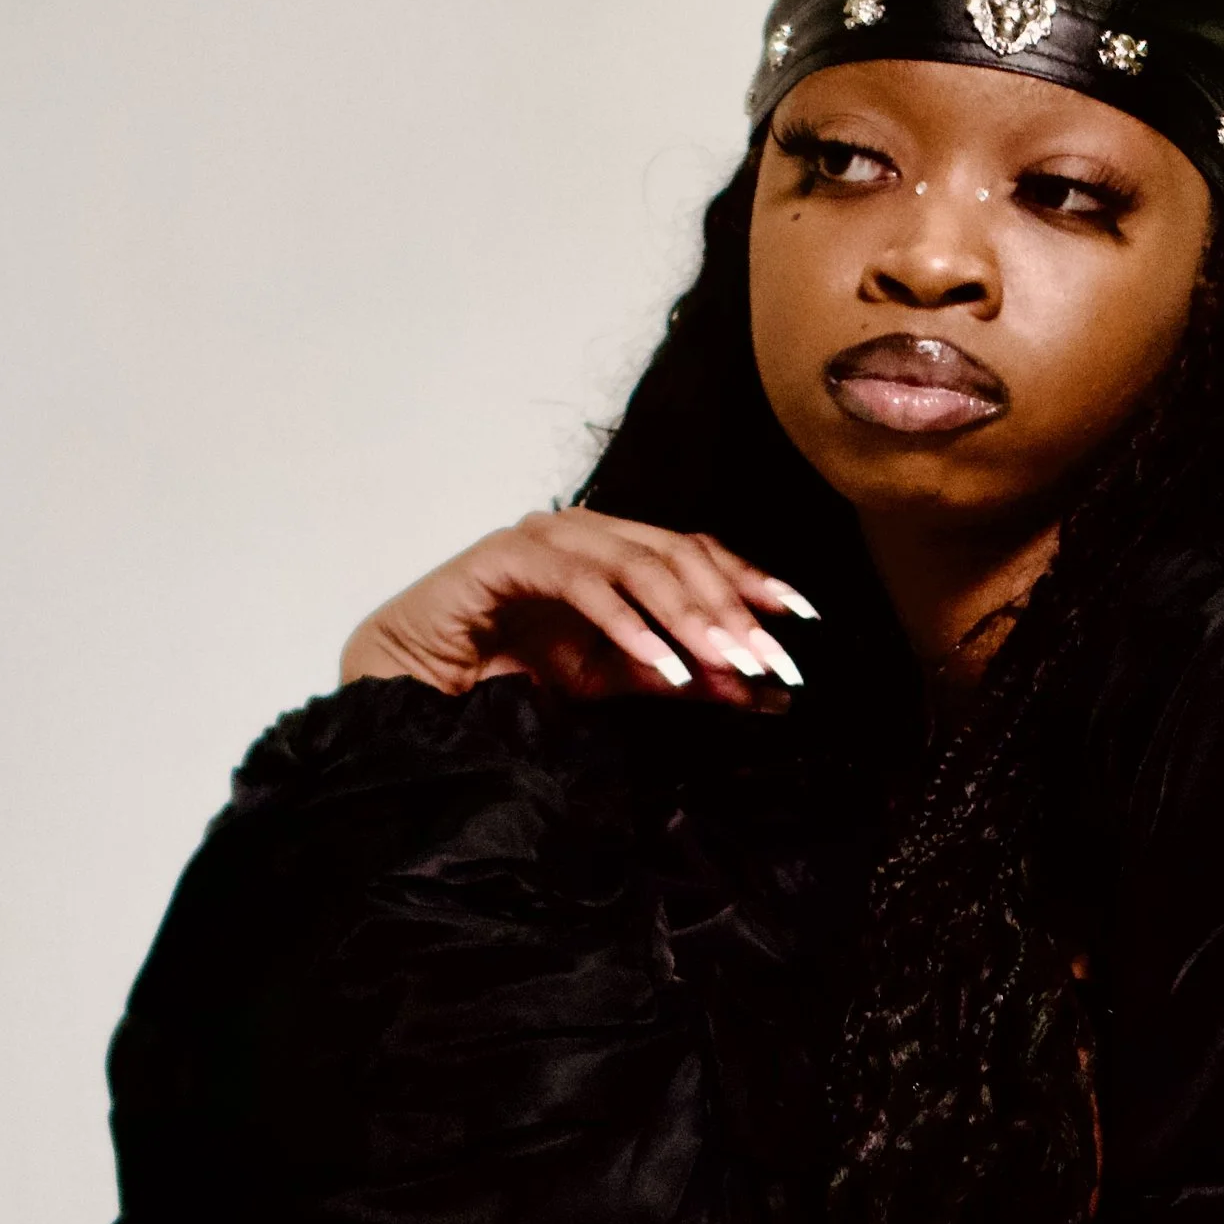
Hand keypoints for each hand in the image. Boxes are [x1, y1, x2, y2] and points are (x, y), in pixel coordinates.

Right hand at [338, 509, 816, 703]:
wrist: (421, 686)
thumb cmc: (513, 675)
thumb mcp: (617, 680)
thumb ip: (686, 677)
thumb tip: (765, 691)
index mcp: (616, 548)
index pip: (699, 552)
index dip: (753, 581)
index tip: (802, 619)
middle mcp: (586, 532)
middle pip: (679, 555)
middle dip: (732, 609)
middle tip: (773, 659)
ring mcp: (545, 538)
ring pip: (638, 565)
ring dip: (689, 618)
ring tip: (727, 663)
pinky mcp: (505, 558)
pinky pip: (582, 585)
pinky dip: (628, 627)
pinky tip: (664, 665)